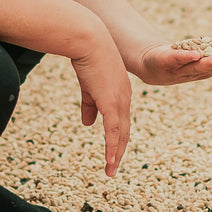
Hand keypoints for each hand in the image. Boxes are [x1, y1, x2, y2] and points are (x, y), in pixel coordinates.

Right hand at [70, 38, 132, 176]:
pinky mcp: (111, 102)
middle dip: (119, 151)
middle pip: (124, 131)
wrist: (89, 41)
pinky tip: (110, 160)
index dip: (117, 137)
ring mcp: (119, 101)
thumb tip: (88, 124)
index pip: (120, 121)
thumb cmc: (87, 58)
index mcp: (120, 94)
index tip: (114, 151)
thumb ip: (90, 104)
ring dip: (115, 154)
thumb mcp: (88, 85)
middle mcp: (124, 99)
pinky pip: (113, 131)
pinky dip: (112, 147)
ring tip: (110, 171)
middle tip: (113, 167)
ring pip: (120, 134)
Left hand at [135, 39, 211, 86]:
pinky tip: (193, 54)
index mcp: (209, 67)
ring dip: (206, 64)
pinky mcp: (168, 61)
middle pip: (211, 67)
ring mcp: (181, 67)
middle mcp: (197, 70)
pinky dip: (185, 57)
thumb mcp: (211, 49)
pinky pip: (177, 59)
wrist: (156, 64)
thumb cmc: (188, 57)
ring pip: (195, 66)